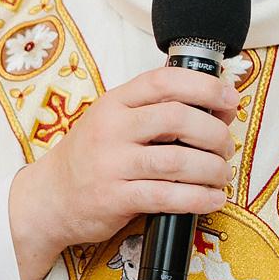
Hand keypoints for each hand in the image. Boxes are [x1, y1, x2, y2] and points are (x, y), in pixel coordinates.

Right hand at [6, 65, 235, 279]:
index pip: (164, 81)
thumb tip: (221, 109)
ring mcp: (111, 164)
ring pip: (177, 161)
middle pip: (177, 118)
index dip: (205, 87)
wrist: (49, 197)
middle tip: (226, 147)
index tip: (230, 99)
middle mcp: (112, 128)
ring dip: (211, 169)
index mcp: (115, 102)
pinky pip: (166, 197)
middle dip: (214, 134)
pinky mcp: (114, 198)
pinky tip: (211, 198)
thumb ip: (162, 112)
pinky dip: (197, 198)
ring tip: (222, 174)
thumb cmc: (91, 158)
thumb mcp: (118, 122)